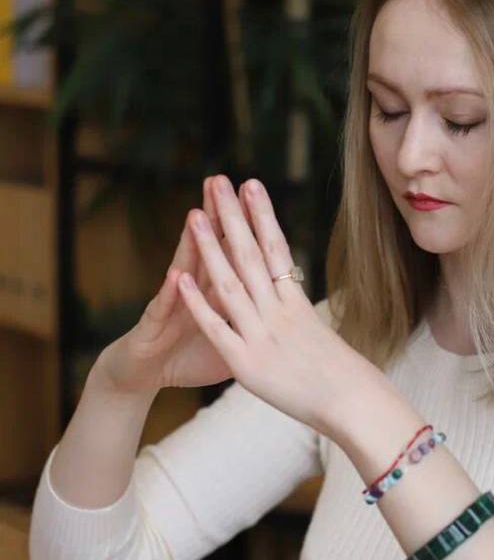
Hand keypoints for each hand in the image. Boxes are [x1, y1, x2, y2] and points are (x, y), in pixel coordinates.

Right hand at [95, 177, 243, 398]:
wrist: (142, 376)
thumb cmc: (187, 356)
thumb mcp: (230, 342)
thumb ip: (253, 322)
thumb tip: (285, 310)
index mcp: (216, 293)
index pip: (233, 253)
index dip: (245, 227)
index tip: (256, 195)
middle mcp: (193, 292)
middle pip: (209, 249)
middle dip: (218, 218)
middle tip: (223, 182)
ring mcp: (172, 306)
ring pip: (183, 270)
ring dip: (190, 244)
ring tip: (197, 214)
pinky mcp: (153, 328)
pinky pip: (163, 310)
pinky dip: (171, 294)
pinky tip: (174, 275)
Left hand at [177, 175, 376, 436]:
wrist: (352, 403)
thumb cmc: (345, 377)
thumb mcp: (321, 336)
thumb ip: (299, 315)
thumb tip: (292, 297)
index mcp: (296, 303)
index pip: (277, 248)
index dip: (262, 215)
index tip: (251, 184)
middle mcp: (279, 311)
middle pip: (251, 254)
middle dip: (233, 216)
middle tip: (218, 181)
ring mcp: (262, 334)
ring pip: (231, 282)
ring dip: (210, 247)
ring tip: (195, 215)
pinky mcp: (246, 362)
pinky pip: (218, 327)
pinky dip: (198, 302)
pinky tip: (182, 278)